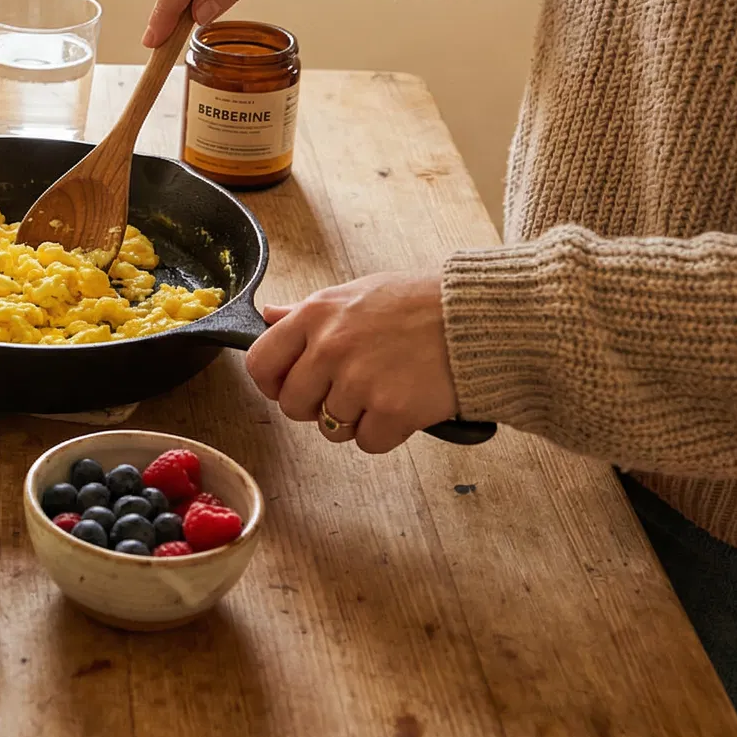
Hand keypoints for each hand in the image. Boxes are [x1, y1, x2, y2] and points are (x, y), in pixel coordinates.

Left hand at [244, 273, 458, 453]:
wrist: (475, 317)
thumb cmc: (419, 303)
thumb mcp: (355, 293)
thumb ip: (307, 312)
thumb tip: (269, 316)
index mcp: (315, 315)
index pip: (260, 363)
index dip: (272, 383)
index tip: (289, 386)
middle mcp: (330, 347)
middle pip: (293, 406)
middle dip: (316, 407)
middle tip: (347, 391)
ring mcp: (359, 381)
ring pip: (331, 429)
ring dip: (355, 420)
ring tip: (384, 391)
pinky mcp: (392, 410)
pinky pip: (369, 443)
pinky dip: (387, 433)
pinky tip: (404, 406)